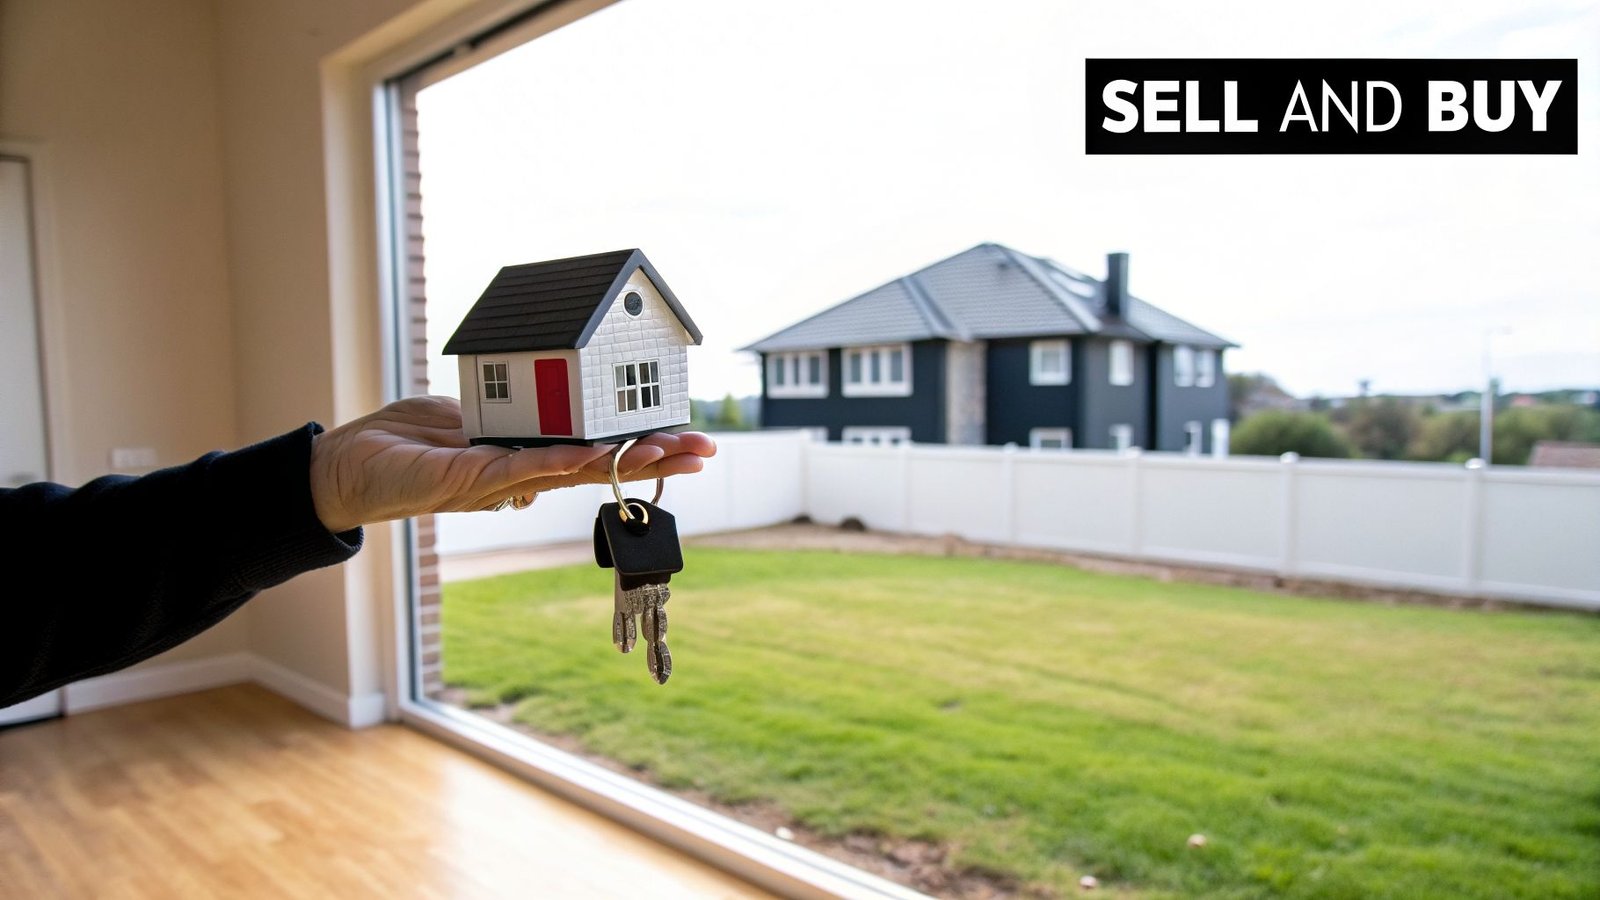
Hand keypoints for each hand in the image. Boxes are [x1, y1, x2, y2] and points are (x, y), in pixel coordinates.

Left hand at [308, 395, 715, 532]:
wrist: (342, 469)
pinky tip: (589, 456)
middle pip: (598, 467)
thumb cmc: (403, 442)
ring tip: (665, 452)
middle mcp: (518, 475)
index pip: (595, 450)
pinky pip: (517, 468)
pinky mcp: (463, 482)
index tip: (685, 439)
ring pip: (569, 471)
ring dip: (619, 461)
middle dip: (652, 460)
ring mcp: (495, 482)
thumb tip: (543, 412)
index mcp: (524, 454)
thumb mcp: (466, 415)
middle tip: (703, 453)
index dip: (639, 446)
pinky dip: (554, 461)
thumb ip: (507, 418)